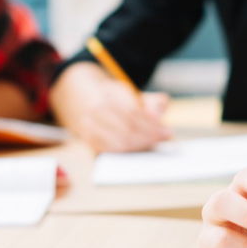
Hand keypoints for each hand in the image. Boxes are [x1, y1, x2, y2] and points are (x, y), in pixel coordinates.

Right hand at [51, 66, 169, 152]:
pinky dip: (126, 153)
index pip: (133, 113)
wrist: (79, 97)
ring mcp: (88, 126)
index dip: (152, 125)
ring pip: (118, 143)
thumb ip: (152, 102)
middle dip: (148, 138)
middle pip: (126, 129)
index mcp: (107, 93)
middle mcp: (95, 110)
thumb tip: (159, 114)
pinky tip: (138, 152)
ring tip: (154, 146)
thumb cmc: (113, 99)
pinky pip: (110, 152)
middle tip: (163, 140)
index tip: (167, 133)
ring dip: (139, 147)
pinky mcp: (87, 141)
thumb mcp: (133, 93)